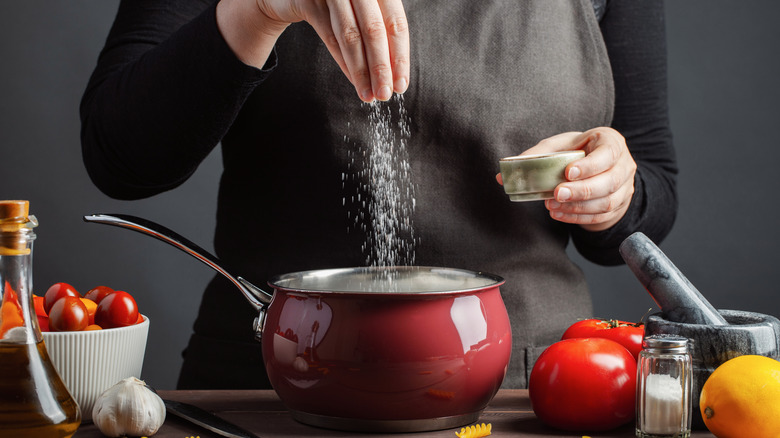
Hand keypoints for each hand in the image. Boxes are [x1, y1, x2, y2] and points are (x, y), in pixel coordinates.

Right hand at [218, 0, 409, 101]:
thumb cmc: (335, 5)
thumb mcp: (362, 12)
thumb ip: (379, 34)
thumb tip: (395, 75)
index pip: (395, 23)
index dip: (399, 57)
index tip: (400, 85)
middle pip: (374, 30)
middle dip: (381, 68)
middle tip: (385, 95)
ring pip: (350, 35)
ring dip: (361, 70)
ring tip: (368, 94)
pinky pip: (329, 34)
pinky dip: (343, 61)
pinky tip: (354, 80)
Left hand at [500, 128, 636, 231]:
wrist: (597, 169)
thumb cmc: (577, 153)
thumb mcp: (559, 147)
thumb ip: (535, 156)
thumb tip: (502, 176)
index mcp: (611, 142)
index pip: (607, 153)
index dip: (590, 165)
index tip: (568, 172)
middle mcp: (624, 164)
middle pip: (609, 181)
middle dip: (582, 190)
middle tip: (557, 194)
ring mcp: (625, 187)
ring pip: (607, 202)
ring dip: (578, 207)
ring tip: (553, 206)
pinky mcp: (619, 206)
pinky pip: (601, 216)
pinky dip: (578, 217)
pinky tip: (559, 214)